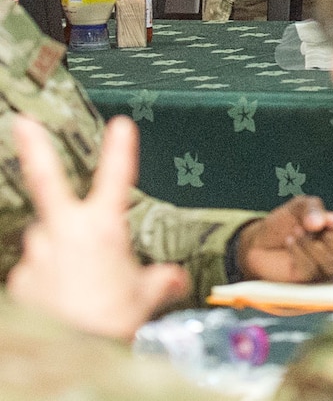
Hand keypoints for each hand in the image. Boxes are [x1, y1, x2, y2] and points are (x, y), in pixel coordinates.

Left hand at [5, 114, 188, 339]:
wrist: (71, 353)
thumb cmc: (111, 323)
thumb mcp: (144, 298)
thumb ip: (157, 281)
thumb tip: (171, 279)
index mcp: (103, 229)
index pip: (115, 178)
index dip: (120, 149)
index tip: (121, 124)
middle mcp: (65, 233)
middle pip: (46, 181)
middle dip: (33, 148)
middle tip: (21, 122)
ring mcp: (36, 254)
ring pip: (44, 239)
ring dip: (55, 250)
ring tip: (75, 285)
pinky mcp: (18, 279)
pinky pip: (33, 272)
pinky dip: (44, 280)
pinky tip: (58, 301)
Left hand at [235, 195, 332, 281]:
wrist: (257, 242)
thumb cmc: (284, 224)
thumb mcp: (299, 206)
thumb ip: (312, 209)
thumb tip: (320, 223)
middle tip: (321, 230)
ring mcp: (324, 270)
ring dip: (315, 247)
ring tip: (297, 232)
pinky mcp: (307, 282)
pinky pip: (311, 270)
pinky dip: (300, 253)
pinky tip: (290, 241)